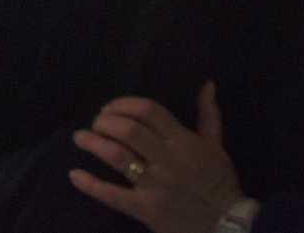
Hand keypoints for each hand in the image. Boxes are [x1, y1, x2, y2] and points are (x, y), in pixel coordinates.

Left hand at [68, 82, 243, 232]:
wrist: (228, 227)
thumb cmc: (219, 183)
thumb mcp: (216, 146)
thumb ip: (208, 115)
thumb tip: (207, 84)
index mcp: (182, 141)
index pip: (148, 111)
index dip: (123, 104)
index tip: (109, 108)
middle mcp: (167, 159)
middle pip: (128, 130)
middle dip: (105, 121)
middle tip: (96, 123)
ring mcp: (155, 185)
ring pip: (118, 157)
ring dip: (93, 143)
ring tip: (80, 138)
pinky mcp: (146, 209)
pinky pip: (114, 196)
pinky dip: (91, 185)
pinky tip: (75, 175)